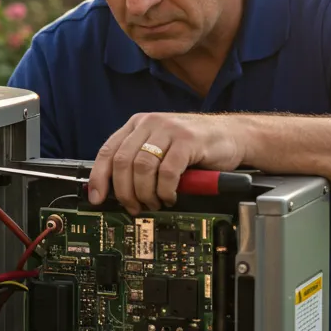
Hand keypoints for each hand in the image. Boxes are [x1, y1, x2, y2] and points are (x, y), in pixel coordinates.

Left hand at [88, 113, 245, 213]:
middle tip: (134, 207)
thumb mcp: (161, 147)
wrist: (233, 135)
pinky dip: (165, 190)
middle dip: (124, 192)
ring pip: (142, 168)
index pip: (107, 151)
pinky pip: (167, 172)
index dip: (98, 178)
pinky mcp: (188, 140)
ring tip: (155, 203)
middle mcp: (150, 123)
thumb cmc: (196, 145)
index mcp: (137, 124)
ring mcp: (169, 130)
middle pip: (122, 162)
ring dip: (145, 193)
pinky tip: (171, 196)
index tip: (96, 199)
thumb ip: (139, 162)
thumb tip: (115, 192)